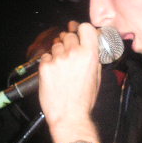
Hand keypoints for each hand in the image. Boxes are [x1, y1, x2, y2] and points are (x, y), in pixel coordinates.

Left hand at [38, 23, 100, 142]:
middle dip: (68, 42)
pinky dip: (49, 62)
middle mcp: (74, 53)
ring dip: (58, 53)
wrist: (69, 115)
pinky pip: (46, 56)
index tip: (79, 33)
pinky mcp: (45, 66)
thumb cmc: (84, 99)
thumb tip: (89, 45)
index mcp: (90, 54)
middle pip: (68, 35)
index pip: (85, 27)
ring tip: (61, 68)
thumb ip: (93, 57)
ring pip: (56, 45)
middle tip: (68, 54)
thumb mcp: (97, 76)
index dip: (81, 30)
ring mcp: (58, 58)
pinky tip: (54, 74)